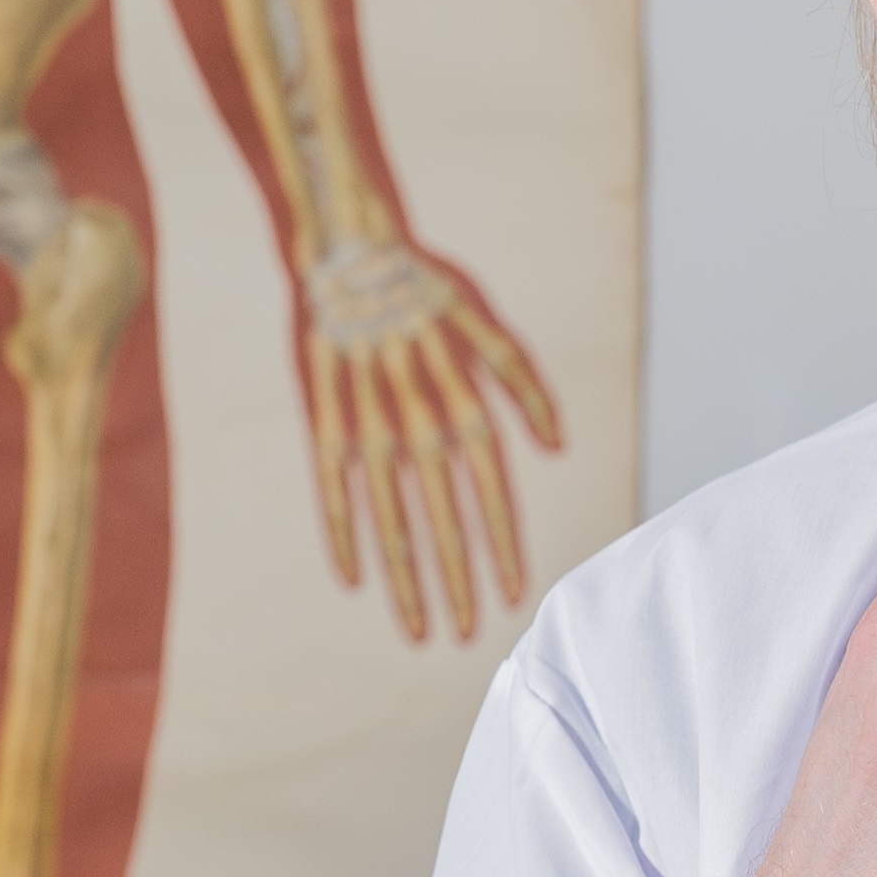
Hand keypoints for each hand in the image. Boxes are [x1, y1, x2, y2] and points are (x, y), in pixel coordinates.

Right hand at [301, 235, 567, 641]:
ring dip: (404, 574)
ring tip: (419, 630)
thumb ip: (521, 384)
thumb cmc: (426, 285)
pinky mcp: (321, 410)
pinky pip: (331, 482)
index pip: (489, 485)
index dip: (500, 542)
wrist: (345, 238)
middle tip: (465, 638)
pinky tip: (352, 580)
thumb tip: (556, 447)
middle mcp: (416, 411)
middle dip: (456, 578)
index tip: (511, 597)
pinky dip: (342, 530)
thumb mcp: (485, 323)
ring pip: (388, 510)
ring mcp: (365, 413)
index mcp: (461, 393)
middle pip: (441, 513)